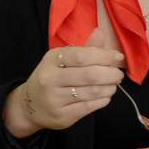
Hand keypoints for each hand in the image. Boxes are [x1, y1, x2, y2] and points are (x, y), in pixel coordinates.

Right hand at [6, 41, 123, 134]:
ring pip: (91, 92)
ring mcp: (55, 99)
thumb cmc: (51, 78)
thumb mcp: (62, 60)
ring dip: (109, 87)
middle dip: (110, 74)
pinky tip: (106, 96)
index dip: (104, 56)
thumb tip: (101, 32)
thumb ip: (85, 49)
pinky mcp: (62, 116)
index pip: (82, 56)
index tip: (118, 57)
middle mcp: (51, 78)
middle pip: (89, 75)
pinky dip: (103, 100)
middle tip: (118, 74)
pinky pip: (89, 107)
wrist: (29, 106)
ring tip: (113, 85)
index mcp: (52, 59)